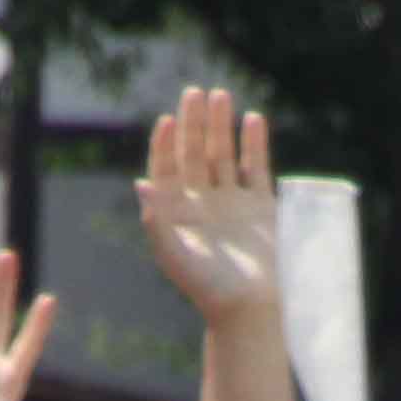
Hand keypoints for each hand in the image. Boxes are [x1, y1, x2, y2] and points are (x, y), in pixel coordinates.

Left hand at [134, 86, 279, 324]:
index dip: (166, 144)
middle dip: (194, 123)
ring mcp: (232, 202)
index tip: (168, 120)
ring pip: (224, 154)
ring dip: (221, 126)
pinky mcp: (260, 206)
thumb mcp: (173, 254)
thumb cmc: (206, 286)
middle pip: (195, 153)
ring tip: (221, 95)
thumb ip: (156, 219)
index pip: (167, 168)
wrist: (249, 308)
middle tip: (194, 92)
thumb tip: (140, 183)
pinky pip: (256, 167)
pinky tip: (252, 119)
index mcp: (176, 212)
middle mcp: (202, 202)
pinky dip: (254, 144)